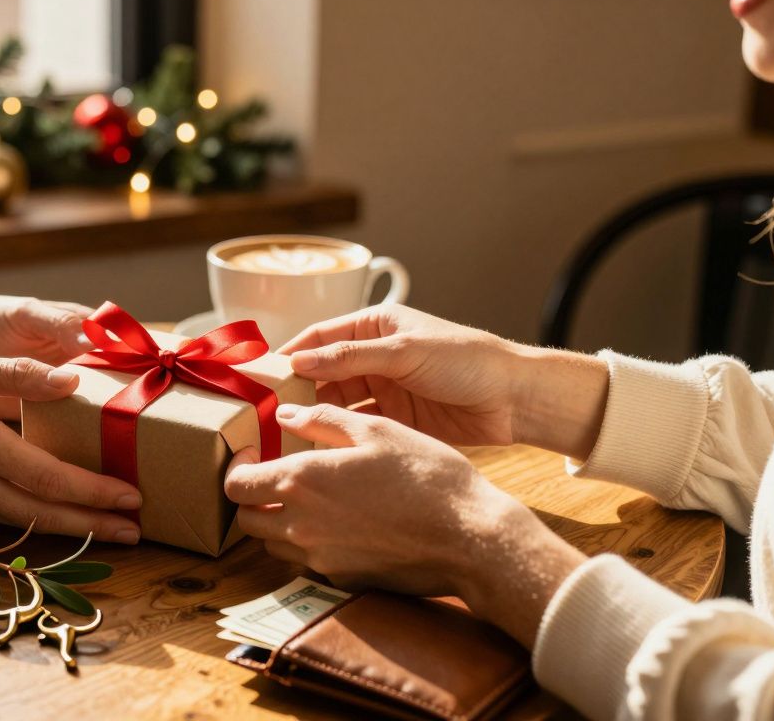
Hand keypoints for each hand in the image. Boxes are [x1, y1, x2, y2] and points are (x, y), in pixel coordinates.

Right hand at [0, 352, 140, 542]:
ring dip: (73, 530)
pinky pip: (4, 519)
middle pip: (45, 513)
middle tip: (137, 530)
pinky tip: (65, 518)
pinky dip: (39, 522)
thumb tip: (72, 380)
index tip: (130, 496)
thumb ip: (17, 373)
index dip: (93, 491)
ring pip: (26, 524)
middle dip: (95, 524)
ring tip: (113, 530)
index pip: (48, 477)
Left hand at [225, 403, 585, 646]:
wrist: (470, 538)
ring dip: (277, 522)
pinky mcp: (341, 579)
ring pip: (271, 544)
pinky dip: (307, 543)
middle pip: (245, 520)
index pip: (237, 485)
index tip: (252, 455)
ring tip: (307, 499)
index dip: (237, 468)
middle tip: (274, 478)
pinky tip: (339, 523)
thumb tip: (286, 414)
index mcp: (303, 481)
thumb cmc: (426, 476)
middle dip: (252, 498)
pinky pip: (305, 561)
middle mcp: (301, 525)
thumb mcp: (377, 430)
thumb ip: (324, 420)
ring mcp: (319, 558)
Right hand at [280, 304, 607, 458]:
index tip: (259, 375)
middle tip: (264, 412)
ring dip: (313, 415)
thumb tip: (300, 361)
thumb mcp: (405, 351)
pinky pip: (354, 425)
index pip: (319, 337)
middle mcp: (373, 356)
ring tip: (283, 433)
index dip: (289, 354)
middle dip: (295, 390)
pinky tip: (314, 447)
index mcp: (375, 325)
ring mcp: (383, 389)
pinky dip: (335, 434)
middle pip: (321, 373)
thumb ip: (351, 357)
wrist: (515, 399)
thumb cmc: (467, 360)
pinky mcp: (393, 420)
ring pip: (335, 402)